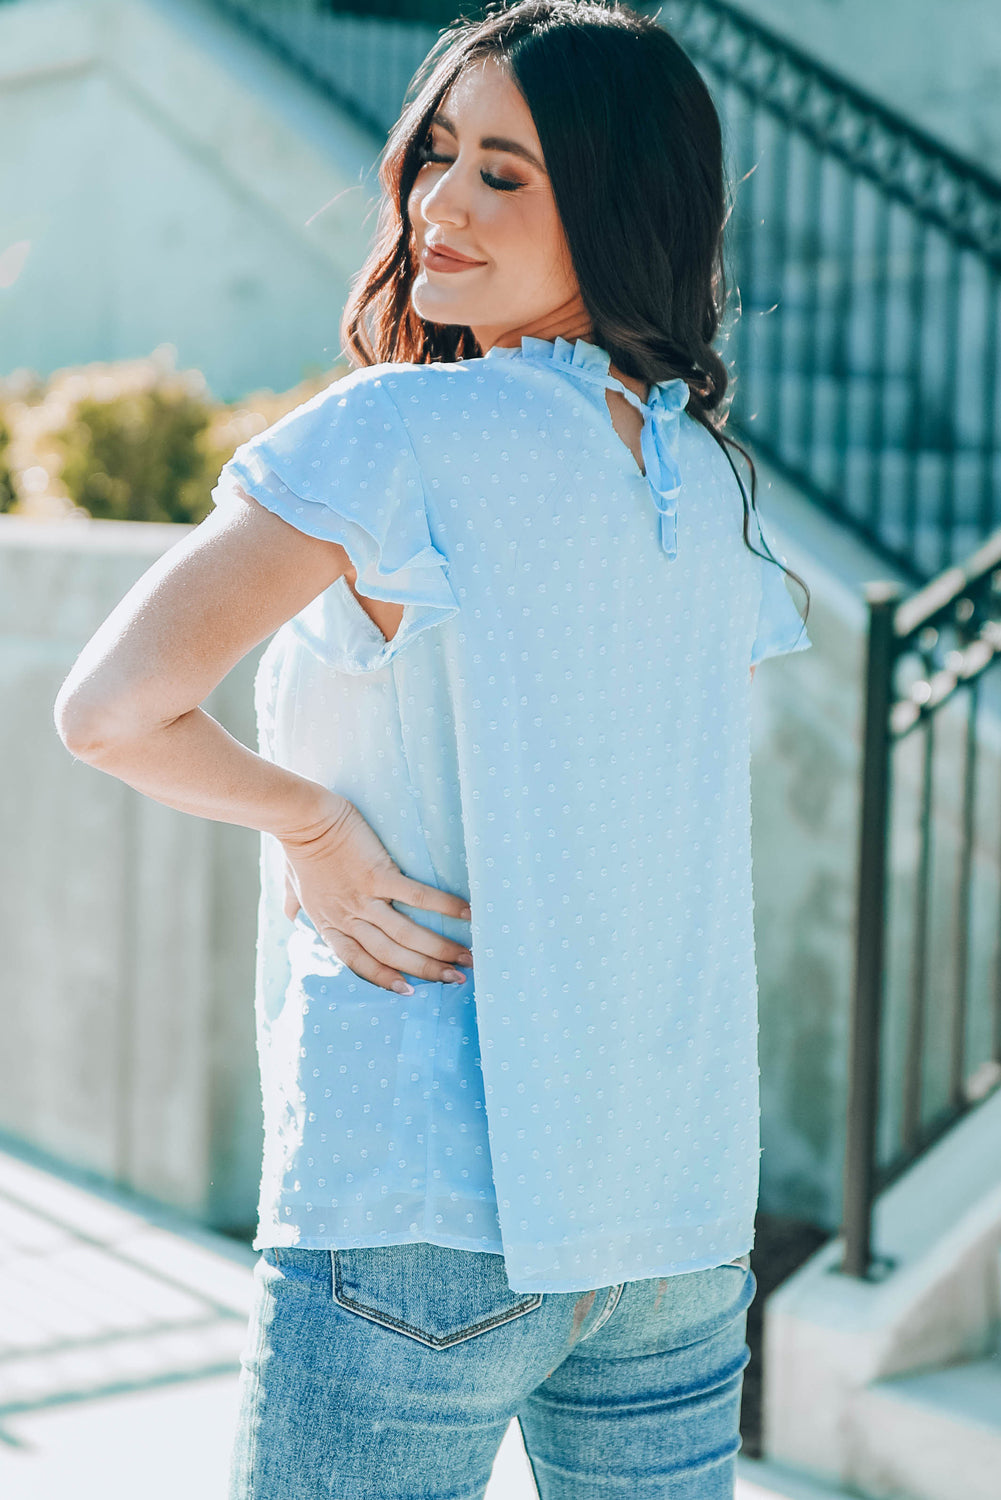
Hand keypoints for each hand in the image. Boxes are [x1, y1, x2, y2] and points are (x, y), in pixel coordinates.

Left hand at [279, 792, 472, 994]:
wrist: (304, 819)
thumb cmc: (298, 848)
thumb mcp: (291, 884)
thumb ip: (294, 903)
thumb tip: (291, 915)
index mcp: (329, 924)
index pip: (360, 963)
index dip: (386, 979)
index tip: (411, 992)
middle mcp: (348, 918)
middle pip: (391, 955)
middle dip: (426, 970)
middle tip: (456, 979)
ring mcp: (364, 898)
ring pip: (406, 934)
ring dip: (439, 948)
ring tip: (466, 958)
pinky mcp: (378, 874)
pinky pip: (416, 896)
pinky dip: (443, 906)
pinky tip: (466, 914)